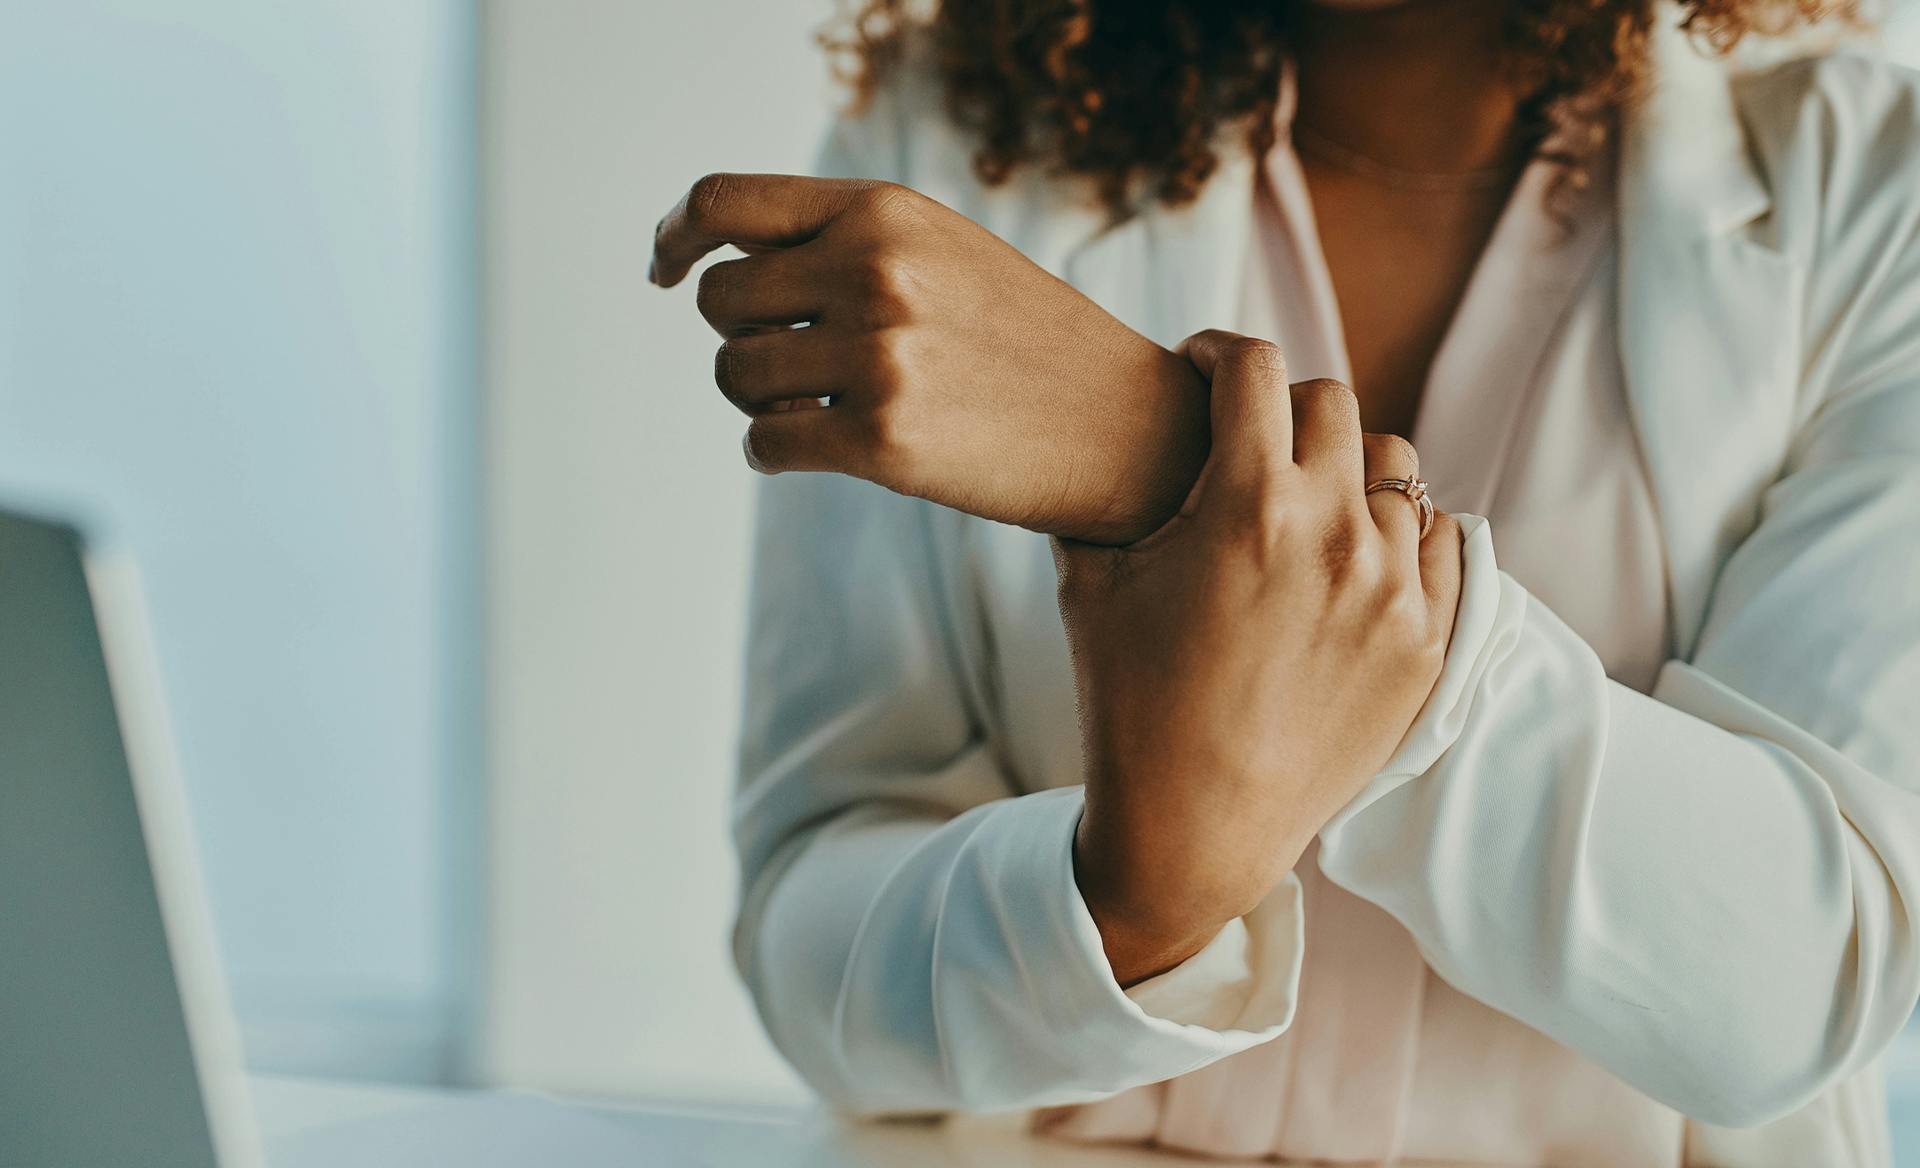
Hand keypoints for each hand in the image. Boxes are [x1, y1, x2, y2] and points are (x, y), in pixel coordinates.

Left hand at [649, 173, 1208, 543]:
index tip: (665, 271)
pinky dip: (775, 452)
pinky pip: (764, 443)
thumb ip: (840, 241)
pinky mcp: (882, 440)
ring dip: (759, 400)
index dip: (675, 238)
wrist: (1126, 426)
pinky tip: (822, 450)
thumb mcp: (941, 252)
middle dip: (740, 338)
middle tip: (796, 365)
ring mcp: (879, 354)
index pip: (724, 204)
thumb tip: (717, 262)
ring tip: (822, 408)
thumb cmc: (1023, 342)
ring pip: (732, 376)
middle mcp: (874, 270)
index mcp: (882, 211)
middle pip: (717, 302)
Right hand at [1053, 331, 1464, 985]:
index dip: (1219, 353)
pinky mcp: (1428, 642)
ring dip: (1346, 468)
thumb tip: (1108, 441)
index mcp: (1249, 506)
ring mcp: (1395, 590)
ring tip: (1307, 503)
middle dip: (1282, 407)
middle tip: (1250, 438)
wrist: (1196, 830)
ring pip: (1395, 469)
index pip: (1255, 368)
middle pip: (1331, 403)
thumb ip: (1106, 495)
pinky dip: (1402, 532)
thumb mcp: (1091, 586)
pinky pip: (1441, 540)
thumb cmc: (1129, 707)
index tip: (1202, 369)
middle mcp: (1337, 534)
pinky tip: (1357, 551)